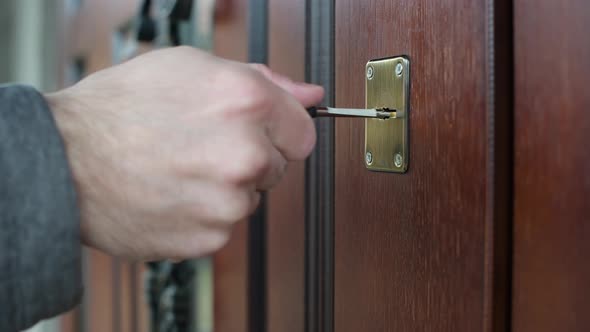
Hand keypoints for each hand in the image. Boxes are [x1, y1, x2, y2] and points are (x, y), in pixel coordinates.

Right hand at [45, 46, 323, 260]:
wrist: (64, 161)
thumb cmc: (119, 110)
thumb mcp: (190, 67)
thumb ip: (264, 80)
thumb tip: (310, 95)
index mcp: (247, 102)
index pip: (303, 132)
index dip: (277, 131)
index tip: (257, 133)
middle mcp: (245, 153)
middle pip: (277, 167)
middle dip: (249, 158)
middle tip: (201, 146)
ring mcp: (228, 201)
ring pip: (249, 199)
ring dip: (224, 189)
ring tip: (179, 168)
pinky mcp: (210, 238)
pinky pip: (224, 226)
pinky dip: (203, 215)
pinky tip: (173, 194)